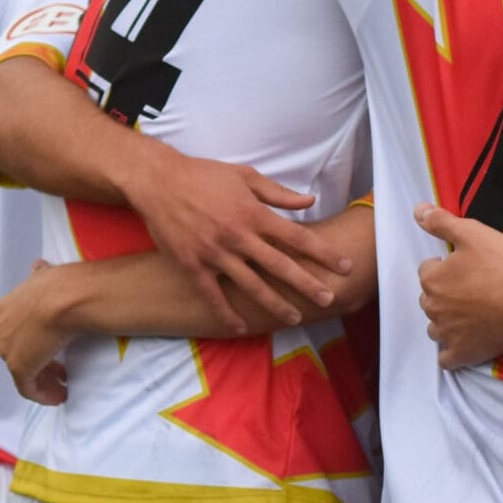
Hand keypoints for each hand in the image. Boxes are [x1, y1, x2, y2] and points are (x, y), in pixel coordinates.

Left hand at [0, 261, 74, 404]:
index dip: (28, 337)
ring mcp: (7, 351)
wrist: (64, 299)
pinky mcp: (19, 369)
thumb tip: (38, 265)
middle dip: (35, 358)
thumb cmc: (58, 285)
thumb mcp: (45, 275)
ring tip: (62, 383)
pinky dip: (44, 395)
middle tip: (58, 365)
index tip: (48, 342)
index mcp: (1, 309)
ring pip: (22, 369)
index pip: (9, 328)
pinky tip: (60, 396)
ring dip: (42, 377)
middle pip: (13, 350)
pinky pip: (29, 388)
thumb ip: (39, 274)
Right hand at [124, 148, 348, 331]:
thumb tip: (310, 201)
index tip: (344, 266)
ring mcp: (214, 253)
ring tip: (295, 318)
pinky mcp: (192, 265)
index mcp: (253, 213)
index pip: (297, 237)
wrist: (158, 182)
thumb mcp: (245, 176)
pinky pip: (213, 295)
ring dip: (275, 304)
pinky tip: (241, 327)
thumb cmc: (204, 176)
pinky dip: (227, 313)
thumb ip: (279, 193)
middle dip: (308, 284)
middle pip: (280, 266)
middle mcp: (238, 236)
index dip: (323, 253)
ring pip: (251, 285)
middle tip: (330, 299)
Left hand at [415, 204, 502, 370]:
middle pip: (429, 299)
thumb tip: (417, 210)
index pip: (428, 270)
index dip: (444, 266)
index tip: (464, 265)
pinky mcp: (462, 354)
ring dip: (445, 321)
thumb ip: (442, 222)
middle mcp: (433, 308)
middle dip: (443, 293)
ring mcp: (446, 334)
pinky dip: (451, 352)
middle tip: (469, 288)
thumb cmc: (501, 266)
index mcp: (433, 279)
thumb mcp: (473, 233)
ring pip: (435, 328)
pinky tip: (464, 343)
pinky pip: (446, 358)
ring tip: (468, 314)